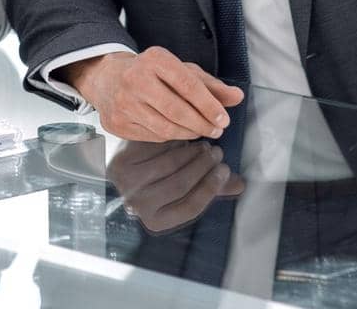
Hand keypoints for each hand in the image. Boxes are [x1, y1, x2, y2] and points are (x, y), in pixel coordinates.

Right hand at [65, 46, 243, 141]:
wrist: (107, 78)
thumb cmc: (151, 73)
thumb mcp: (181, 70)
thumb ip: (210, 84)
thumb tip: (237, 97)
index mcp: (155, 59)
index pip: (188, 85)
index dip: (209, 105)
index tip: (223, 119)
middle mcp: (135, 79)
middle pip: (177, 110)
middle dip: (202, 124)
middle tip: (216, 130)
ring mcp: (123, 102)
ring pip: (165, 128)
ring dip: (189, 133)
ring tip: (200, 131)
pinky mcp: (116, 122)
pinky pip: (152, 137)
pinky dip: (170, 137)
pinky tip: (177, 131)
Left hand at [107, 139, 244, 233]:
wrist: (117, 170)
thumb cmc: (157, 184)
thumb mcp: (181, 193)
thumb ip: (209, 189)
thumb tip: (239, 184)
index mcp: (156, 221)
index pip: (190, 207)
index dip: (211, 188)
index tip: (226, 170)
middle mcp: (139, 206)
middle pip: (180, 185)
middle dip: (204, 167)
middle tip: (217, 152)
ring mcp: (127, 185)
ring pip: (169, 165)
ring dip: (191, 153)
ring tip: (205, 144)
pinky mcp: (121, 163)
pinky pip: (154, 149)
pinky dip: (172, 142)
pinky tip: (184, 136)